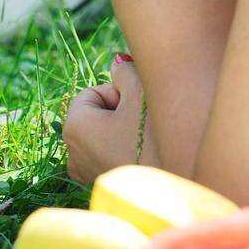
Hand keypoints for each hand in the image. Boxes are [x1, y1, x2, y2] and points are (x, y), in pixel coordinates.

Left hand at [62, 56, 156, 184]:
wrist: (175, 184)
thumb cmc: (153, 137)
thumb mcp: (141, 92)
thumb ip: (125, 71)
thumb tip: (117, 63)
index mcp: (74, 127)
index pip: (94, 92)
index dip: (119, 93)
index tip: (136, 108)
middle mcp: (72, 152)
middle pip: (97, 114)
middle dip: (120, 112)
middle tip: (143, 122)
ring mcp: (86, 172)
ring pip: (104, 134)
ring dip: (124, 129)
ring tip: (145, 139)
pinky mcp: (102, 185)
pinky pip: (109, 155)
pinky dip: (125, 149)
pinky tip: (144, 155)